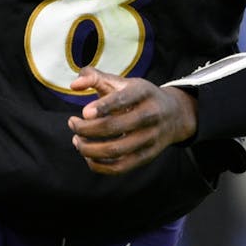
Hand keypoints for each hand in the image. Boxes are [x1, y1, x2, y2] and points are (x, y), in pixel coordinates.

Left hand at [68, 66, 197, 174]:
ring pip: (115, 150)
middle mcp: (150, 115)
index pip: (123, 99)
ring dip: (88, 148)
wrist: (174, 115)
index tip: (84, 113)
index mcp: (143, 92)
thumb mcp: (122, 82)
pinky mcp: (147, 156)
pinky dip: (99, 166)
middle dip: (86, 128)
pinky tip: (89, 156)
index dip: (103, 106)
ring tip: (77, 140)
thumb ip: (95, 77)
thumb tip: (74, 85)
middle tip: (72, 123)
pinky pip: (120, 167)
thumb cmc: (138, 96)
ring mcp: (150, 138)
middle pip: (114, 127)